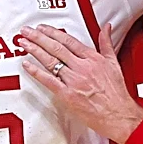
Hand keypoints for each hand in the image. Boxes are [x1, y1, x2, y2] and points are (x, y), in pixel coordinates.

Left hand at [20, 23, 142, 143]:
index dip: (53, 32)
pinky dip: (36, 71)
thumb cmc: (117, 94)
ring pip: (50, 61)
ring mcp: (74, 80)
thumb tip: (106, 28)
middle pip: (56, 48)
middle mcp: (82, 67)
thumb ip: (107, 43)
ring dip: (34, 50)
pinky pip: (48, 80)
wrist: (119, 114)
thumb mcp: (114, 63)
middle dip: (39, 37)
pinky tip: (27, 64)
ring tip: (23, 42)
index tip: (43, 28)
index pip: (69, 40)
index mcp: (93, 58)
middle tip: (27, 31)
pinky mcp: (67, 94)